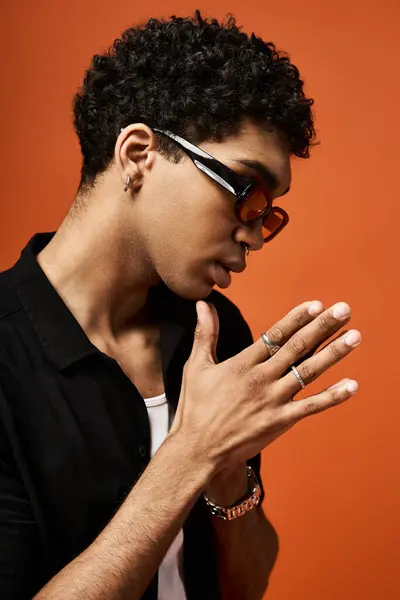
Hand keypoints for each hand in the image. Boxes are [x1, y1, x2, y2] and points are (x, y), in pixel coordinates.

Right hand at [169, 300, 360, 474]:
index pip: (275, 335)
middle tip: (344, 310)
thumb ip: (205, 333)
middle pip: (297, 347)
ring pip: (309, 372)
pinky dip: (333, 396)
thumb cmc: (196, 407)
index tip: (316, 304)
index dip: (297, 318)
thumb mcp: (197, 366)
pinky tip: (352, 385)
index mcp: (243, 364)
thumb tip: (203, 304)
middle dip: (322, 327)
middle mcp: (262, 379)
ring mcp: (273, 400)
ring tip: (354, 337)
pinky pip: (311, 406)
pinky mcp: (281, 421)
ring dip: (334, 354)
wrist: (199, 449)